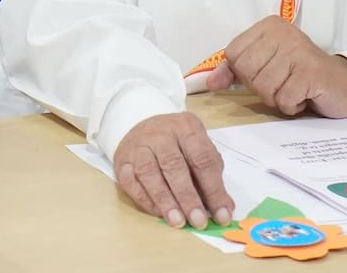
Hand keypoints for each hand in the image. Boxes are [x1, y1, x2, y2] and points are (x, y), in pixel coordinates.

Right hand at [114, 112, 233, 228]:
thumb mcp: (200, 151)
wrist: (144, 126)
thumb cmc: (178, 144)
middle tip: (198, 221)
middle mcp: (160, 134)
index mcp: (186, 127)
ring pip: (149, 173)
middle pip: (174, 165)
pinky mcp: (122, 159)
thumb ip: (212, 178)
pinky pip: (130, 181)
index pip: (202, 159)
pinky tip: (158, 213)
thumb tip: (224, 209)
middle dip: (187, 196)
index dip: (214, 189)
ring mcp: (138, 146)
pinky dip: (145, 199)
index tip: (221, 215)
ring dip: (164, 200)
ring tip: (177, 221)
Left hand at [205, 16, 346, 117]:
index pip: (233, 55)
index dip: (245, 73)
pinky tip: (305, 96)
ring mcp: (298, 51)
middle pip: (247, 72)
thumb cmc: (300, 75)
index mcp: (267, 26)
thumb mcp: (265, 66)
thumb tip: (210, 82)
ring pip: (263, 88)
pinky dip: (292, 106)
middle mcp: (283, 33)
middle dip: (262, 88)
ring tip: (294, 89)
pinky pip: (283, 99)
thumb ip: (235, 71)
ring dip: (278, 98)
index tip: (267, 72)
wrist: (344, 84)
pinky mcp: (310, 72)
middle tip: (283, 83)